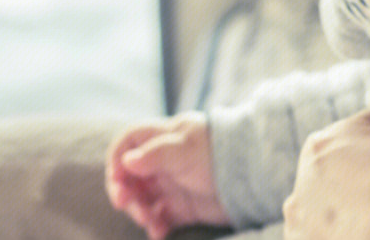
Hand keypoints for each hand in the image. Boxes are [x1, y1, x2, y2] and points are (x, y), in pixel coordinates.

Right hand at [105, 113, 230, 239]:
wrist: (251, 177)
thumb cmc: (218, 154)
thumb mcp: (186, 150)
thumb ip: (156, 154)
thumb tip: (126, 161)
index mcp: (164, 138)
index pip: (129, 141)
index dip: (117, 158)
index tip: (118, 178)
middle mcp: (164, 161)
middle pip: (129, 175)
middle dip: (124, 190)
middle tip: (125, 203)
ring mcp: (172, 184)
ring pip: (141, 199)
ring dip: (139, 211)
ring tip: (151, 221)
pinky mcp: (181, 206)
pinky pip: (158, 218)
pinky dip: (155, 226)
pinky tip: (161, 232)